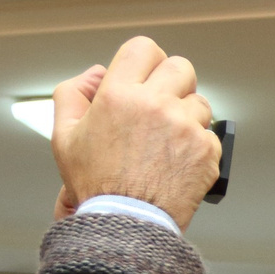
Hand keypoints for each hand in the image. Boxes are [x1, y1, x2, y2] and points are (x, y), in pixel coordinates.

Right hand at [49, 37, 220, 228]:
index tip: (146, 77)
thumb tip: (97, 72)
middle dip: (172, 83)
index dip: (145, 61)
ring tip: (166, 143)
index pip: (144, 48)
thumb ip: (73, 93)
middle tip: (161, 106)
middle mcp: (155, 105)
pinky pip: (210, 134)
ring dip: (187, 117)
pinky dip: (198, 146)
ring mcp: (185, 127)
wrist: (127, 225)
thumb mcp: (64, 136)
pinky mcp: (207, 150)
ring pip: (199, 102)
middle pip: (180, 67)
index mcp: (119, 95)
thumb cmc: (95, 185)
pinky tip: (177, 163)